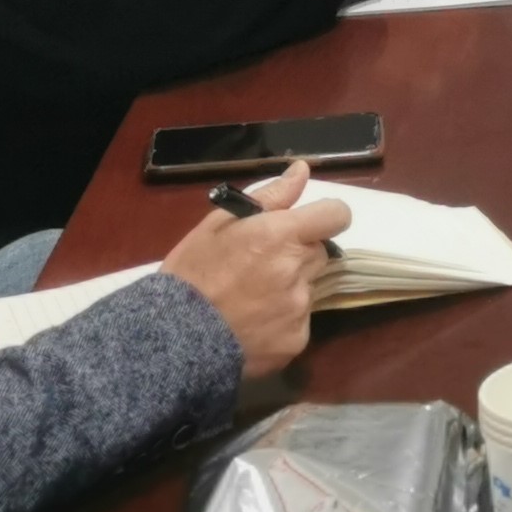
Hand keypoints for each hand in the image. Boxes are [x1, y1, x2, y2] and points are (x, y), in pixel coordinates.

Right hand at [162, 161, 352, 371]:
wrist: (174, 337)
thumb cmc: (192, 273)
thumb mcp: (220, 224)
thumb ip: (270, 197)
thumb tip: (302, 170)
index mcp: (281, 235)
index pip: (337, 215)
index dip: (325, 217)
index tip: (307, 225)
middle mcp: (297, 269)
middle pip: (319, 253)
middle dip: (298, 254)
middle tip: (261, 266)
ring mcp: (299, 308)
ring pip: (309, 288)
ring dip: (290, 288)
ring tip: (251, 299)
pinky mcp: (296, 340)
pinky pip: (299, 322)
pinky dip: (282, 322)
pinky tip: (253, 324)